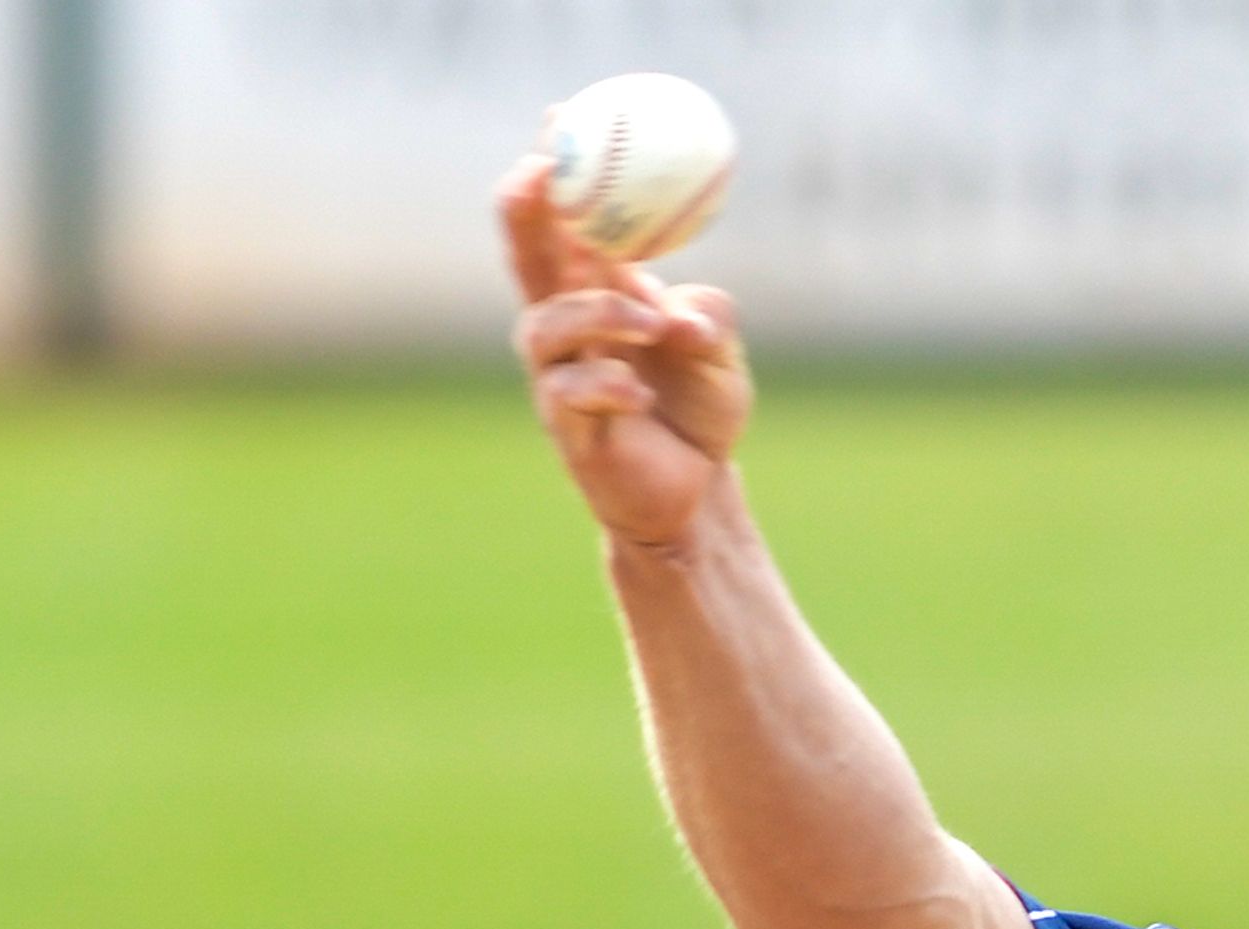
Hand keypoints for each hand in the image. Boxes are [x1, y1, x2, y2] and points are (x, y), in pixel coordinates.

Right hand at [499, 157, 749, 548]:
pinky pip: (568, 393)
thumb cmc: (699, 409)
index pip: (569, 221)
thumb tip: (685, 314)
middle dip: (526, 210)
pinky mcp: (567, 427)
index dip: (559, 169)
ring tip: (651, 324)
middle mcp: (568, 327)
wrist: (697, 492)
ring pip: (542, 325)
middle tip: (541, 174)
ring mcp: (559, 376)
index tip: (559, 116)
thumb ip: (712, 319)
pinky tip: (643, 394)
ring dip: (596, 313)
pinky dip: (608, 385)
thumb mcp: (722, 353)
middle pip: (527, 257)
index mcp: (600, 291)